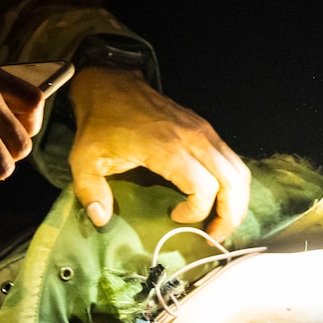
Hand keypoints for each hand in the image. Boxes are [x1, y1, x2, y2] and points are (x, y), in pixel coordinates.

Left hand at [67, 67, 251, 240]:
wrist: (110, 85)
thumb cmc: (100, 124)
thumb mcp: (84, 159)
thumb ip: (91, 192)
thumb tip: (101, 219)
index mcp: (167, 148)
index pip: (204, 188)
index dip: (196, 212)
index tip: (174, 218)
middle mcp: (194, 138)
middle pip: (232, 182)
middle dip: (230, 215)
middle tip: (215, 236)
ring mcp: (204, 131)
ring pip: (238, 171)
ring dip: (237, 201)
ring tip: (221, 222)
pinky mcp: (206, 129)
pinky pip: (232, 160)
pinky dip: (233, 184)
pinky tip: (219, 199)